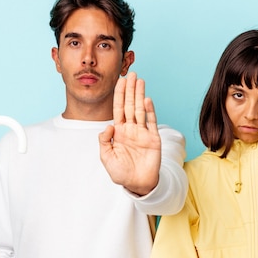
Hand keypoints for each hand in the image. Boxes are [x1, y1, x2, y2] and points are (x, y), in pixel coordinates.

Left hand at [99, 72, 161, 195]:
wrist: (138, 184)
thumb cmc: (121, 173)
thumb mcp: (106, 157)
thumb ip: (104, 141)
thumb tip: (108, 125)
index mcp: (119, 132)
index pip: (118, 109)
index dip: (119, 95)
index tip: (119, 81)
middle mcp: (131, 129)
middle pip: (129, 105)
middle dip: (130, 89)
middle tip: (131, 73)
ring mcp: (142, 132)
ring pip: (140, 109)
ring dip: (139, 95)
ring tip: (140, 80)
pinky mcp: (153, 139)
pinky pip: (151, 122)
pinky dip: (149, 111)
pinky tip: (146, 100)